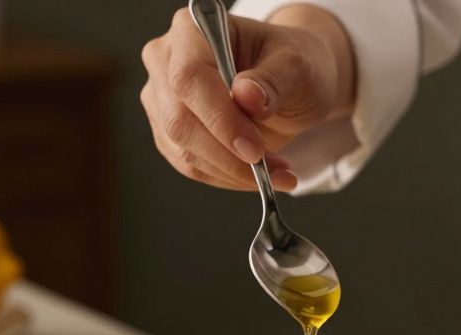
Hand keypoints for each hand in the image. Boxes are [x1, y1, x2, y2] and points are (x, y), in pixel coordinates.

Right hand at [140, 6, 355, 191]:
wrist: (289, 81)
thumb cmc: (291, 64)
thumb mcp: (298, 66)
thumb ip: (274, 79)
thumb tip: (247, 96)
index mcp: (192, 30)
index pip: (189, 78)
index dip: (220, 119)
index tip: (255, 149)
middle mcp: (166, 61)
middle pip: (180, 120)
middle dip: (228, 155)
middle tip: (272, 169)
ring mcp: (162, 98)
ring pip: (183, 151)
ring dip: (232, 171)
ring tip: (276, 172)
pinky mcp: (168, 131)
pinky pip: (190, 166)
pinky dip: (226, 177)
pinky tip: (257, 174)